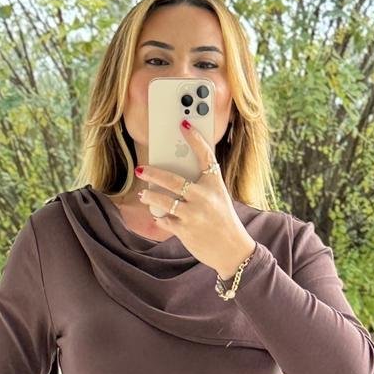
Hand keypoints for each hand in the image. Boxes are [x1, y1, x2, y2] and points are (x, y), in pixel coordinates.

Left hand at [135, 122, 256, 277]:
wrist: (232, 250)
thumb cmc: (223, 220)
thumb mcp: (219, 197)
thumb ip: (202, 185)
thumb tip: (174, 176)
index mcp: (215, 184)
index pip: (205, 155)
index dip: (195, 138)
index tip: (184, 124)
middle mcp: (204, 197)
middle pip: (173, 180)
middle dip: (153, 173)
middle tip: (141, 168)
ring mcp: (193, 214)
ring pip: (163, 201)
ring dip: (150, 196)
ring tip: (143, 193)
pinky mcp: (185, 231)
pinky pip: (164, 220)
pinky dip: (159, 217)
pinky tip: (157, 215)